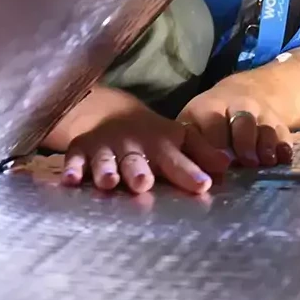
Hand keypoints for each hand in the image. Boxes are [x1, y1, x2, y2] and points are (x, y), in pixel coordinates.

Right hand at [61, 94, 226, 195]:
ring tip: (109, 183)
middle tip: (144, 183)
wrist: (113, 114)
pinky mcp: (79, 151)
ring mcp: (105, 148)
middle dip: (140, 172)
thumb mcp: (181, 139)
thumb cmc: (153, 135)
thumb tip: (228, 166)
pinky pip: (73, 161)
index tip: (203, 185)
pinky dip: (71, 169)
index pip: (177, 159)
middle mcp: (134, 146)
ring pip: (106, 162)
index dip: (190, 172)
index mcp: (161, 144)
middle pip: (137, 161)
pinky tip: (71, 179)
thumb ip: (203, 153)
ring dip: (107, 171)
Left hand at [179, 87, 293, 167]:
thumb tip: (190, 178)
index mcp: (210, 107)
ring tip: (265, 163)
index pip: (214, 121)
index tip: (217, 162)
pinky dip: (284, 146)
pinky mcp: (278, 123)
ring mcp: (261, 114)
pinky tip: (283, 159)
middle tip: (245, 163)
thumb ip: (190, 147)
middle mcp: (239, 106)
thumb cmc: (207, 120)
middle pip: (243, 121)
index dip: (216, 141)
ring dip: (266, 145)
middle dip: (245, 142)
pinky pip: (283, 133)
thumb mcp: (192, 123)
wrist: (242, 93)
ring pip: (265, 127)